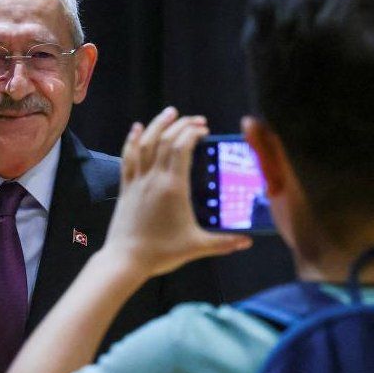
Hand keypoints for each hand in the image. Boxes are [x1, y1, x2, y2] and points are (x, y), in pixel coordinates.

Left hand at [102, 106, 251, 277]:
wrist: (126, 260)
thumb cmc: (161, 253)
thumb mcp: (196, 247)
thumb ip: (224, 243)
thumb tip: (247, 242)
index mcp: (173, 187)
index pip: (182, 148)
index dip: (192, 133)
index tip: (205, 129)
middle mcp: (154, 178)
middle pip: (165, 140)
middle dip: (181, 125)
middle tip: (196, 120)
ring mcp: (138, 181)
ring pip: (145, 143)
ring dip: (157, 124)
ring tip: (170, 112)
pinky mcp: (126, 188)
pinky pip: (128, 157)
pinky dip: (133, 140)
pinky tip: (136, 129)